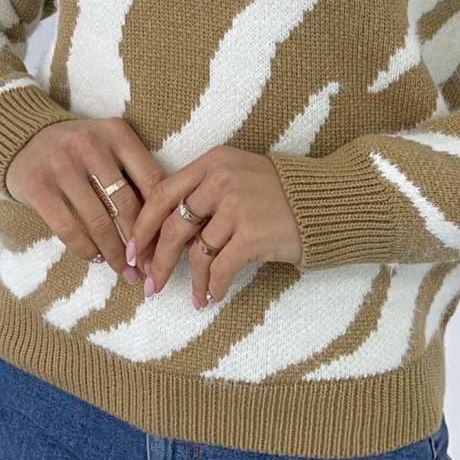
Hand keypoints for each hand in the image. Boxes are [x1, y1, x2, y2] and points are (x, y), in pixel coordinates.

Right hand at [5, 118, 166, 281]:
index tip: (165, 245)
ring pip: (98, 222)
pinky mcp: (38, 187)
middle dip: (140, 243)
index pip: (151, 179)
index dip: (161, 218)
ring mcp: (62, 165)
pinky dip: (86, 250)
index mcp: (116, 133)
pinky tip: (96, 258)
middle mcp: (90, 145)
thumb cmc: (78, 150)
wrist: (24, 138)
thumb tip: (162, 225)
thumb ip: (133, 172)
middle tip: (147, 267)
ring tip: (125, 271)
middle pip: (126, 204)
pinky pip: (69, 229)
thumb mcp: (109, 146)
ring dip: (115, 254)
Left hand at [127, 146, 302, 307]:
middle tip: (149, 283)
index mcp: (211, 162)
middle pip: (172, 226)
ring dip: (191, 280)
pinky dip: (213, 287)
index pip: (162, 193)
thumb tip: (165, 235)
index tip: (133, 249)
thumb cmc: (278, 192)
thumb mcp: (237, 175)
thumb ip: (203, 194)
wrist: (326, 201)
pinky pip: (220, 268)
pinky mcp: (253, 234)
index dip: (142, 225)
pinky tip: (212, 297)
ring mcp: (237, 207)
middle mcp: (220, 180)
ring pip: (196, 252)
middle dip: (157, 260)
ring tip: (193, 296)